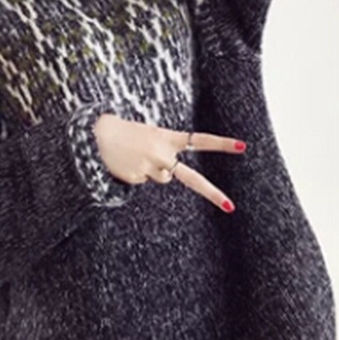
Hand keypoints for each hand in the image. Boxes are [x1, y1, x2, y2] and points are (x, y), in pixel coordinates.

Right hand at [94, 114, 246, 212]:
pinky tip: (125, 163)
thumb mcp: (149, 134)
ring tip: (134, 156)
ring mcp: (151, 168)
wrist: (96, 135)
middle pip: (192, 179)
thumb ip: (163, 151)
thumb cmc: (125, 132)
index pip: (200, 140)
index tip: (242, 146)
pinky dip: (135, 173)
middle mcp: (163, 154)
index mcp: (167, 137)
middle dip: (213, 193)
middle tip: (231, 207)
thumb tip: (167, 175)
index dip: (222, 144)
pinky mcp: (137, 178)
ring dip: (151, 170)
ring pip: (161, 179)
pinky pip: (142, 181)